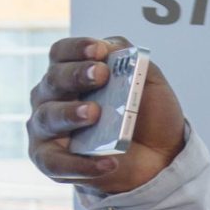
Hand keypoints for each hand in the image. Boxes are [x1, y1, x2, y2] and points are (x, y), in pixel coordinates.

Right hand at [26, 36, 189, 194]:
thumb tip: (110, 46)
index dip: (77, 49)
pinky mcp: (52, 162)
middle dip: (76, 75)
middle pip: (53, 81)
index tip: (99, 50)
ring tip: (95, 114)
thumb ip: (130, 60)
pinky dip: (81, 164)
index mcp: (71, 74)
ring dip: (71, 114)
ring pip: (48, 117)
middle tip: (101, 75)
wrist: (161, 156)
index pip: (61, 54)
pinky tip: (108, 162)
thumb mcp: (147, 82)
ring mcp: (48, 130)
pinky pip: (57, 163)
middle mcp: (52, 98)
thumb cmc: (147, 116)